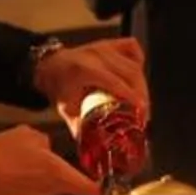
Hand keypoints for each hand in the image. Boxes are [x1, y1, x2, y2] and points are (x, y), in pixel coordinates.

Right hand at [0, 125, 98, 194]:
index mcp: (58, 173)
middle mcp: (49, 191)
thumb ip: (45, 142)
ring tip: (21, 163)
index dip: (98, 188)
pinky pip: (30, 193)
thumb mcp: (29, 134)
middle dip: (59, 174)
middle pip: (65, 186)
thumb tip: (47, 148)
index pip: (87, 187)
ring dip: (40, 178)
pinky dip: (25, 185)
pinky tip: (11, 173)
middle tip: (43, 158)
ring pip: (46, 189)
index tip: (105, 187)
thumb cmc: (4, 151)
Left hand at [34, 36, 149, 122]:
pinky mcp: (110, 44)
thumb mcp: (66, 108)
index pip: (115, 81)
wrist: (50, 65)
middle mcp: (96, 55)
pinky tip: (138, 76)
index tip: (142, 110)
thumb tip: (93, 150)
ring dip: (142, 84)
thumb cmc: (58, 86)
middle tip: (144, 113)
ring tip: (143, 102)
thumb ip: (80, 127)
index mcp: (84, 69)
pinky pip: (132, 49)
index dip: (132, 95)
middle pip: (130, 72)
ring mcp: (104, 47)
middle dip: (141, 93)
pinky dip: (139, 61)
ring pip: (133, 63)